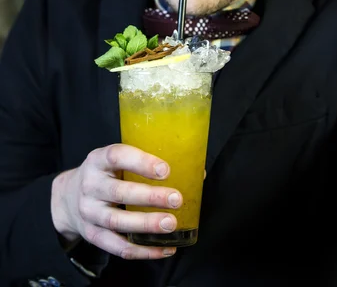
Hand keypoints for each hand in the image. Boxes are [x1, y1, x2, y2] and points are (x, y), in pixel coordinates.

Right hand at [51, 144, 181, 259]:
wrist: (67, 197)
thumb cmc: (105, 174)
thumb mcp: (116, 161)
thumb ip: (146, 163)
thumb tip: (197, 173)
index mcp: (98, 159)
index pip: (117, 156)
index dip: (141, 162)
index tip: (165, 169)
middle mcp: (90, 185)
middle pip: (118, 192)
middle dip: (149, 197)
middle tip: (176, 198)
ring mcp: (88, 212)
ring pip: (116, 222)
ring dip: (146, 224)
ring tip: (171, 224)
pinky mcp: (92, 235)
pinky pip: (117, 247)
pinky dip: (142, 251)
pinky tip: (165, 249)